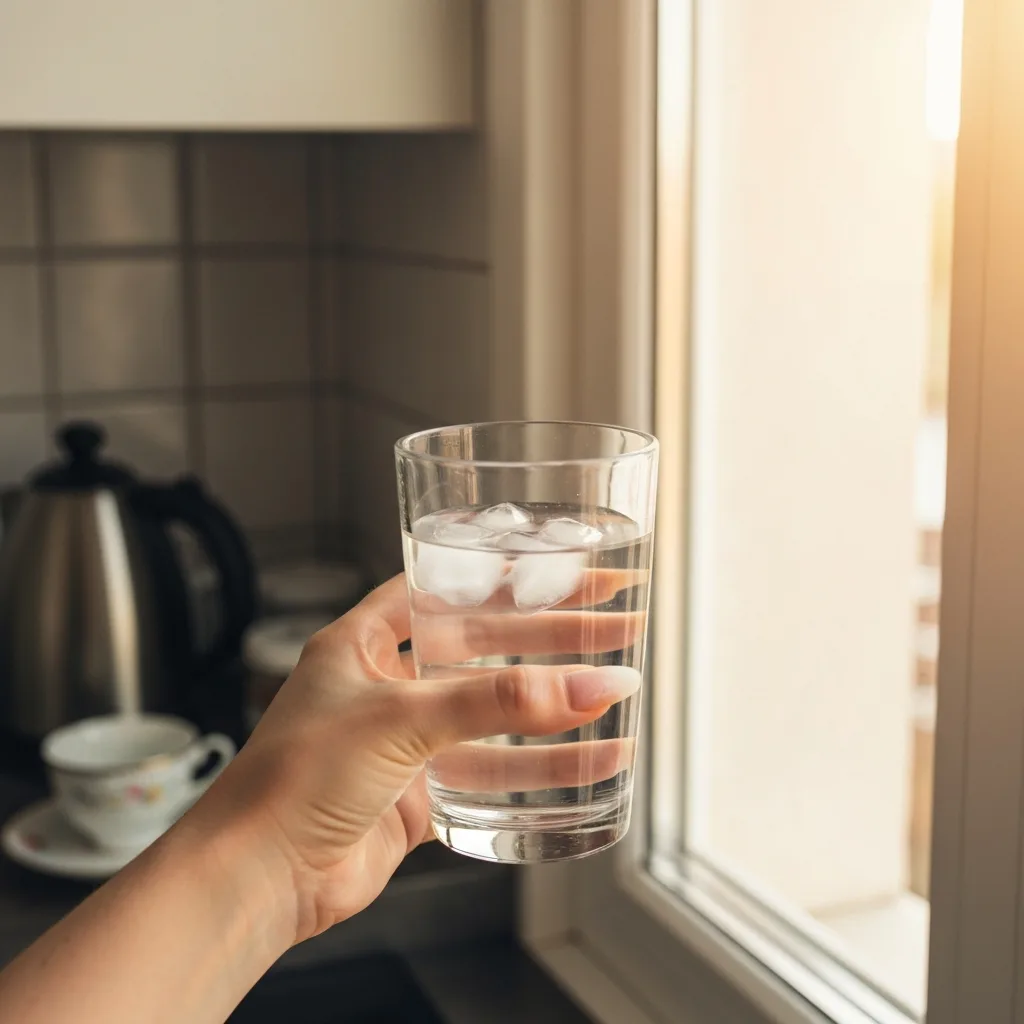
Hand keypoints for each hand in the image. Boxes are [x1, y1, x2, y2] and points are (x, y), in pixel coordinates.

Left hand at [194, 573, 643, 944]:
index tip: (567, 570)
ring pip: (496, 715)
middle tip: (616, 629)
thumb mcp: (399, 718)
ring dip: (556, 708)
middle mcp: (387, 684)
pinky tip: (589, 764)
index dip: (509, 577)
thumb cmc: (294, 779)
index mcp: (364, 641)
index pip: (449, 590)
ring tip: (618, 696)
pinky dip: (539, 769)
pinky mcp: (421, 794)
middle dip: (552, 639)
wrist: (259, 877)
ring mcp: (406, 741)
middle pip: (486, 650)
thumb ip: (492, 702)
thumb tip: (582, 688)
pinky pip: (492, 774)